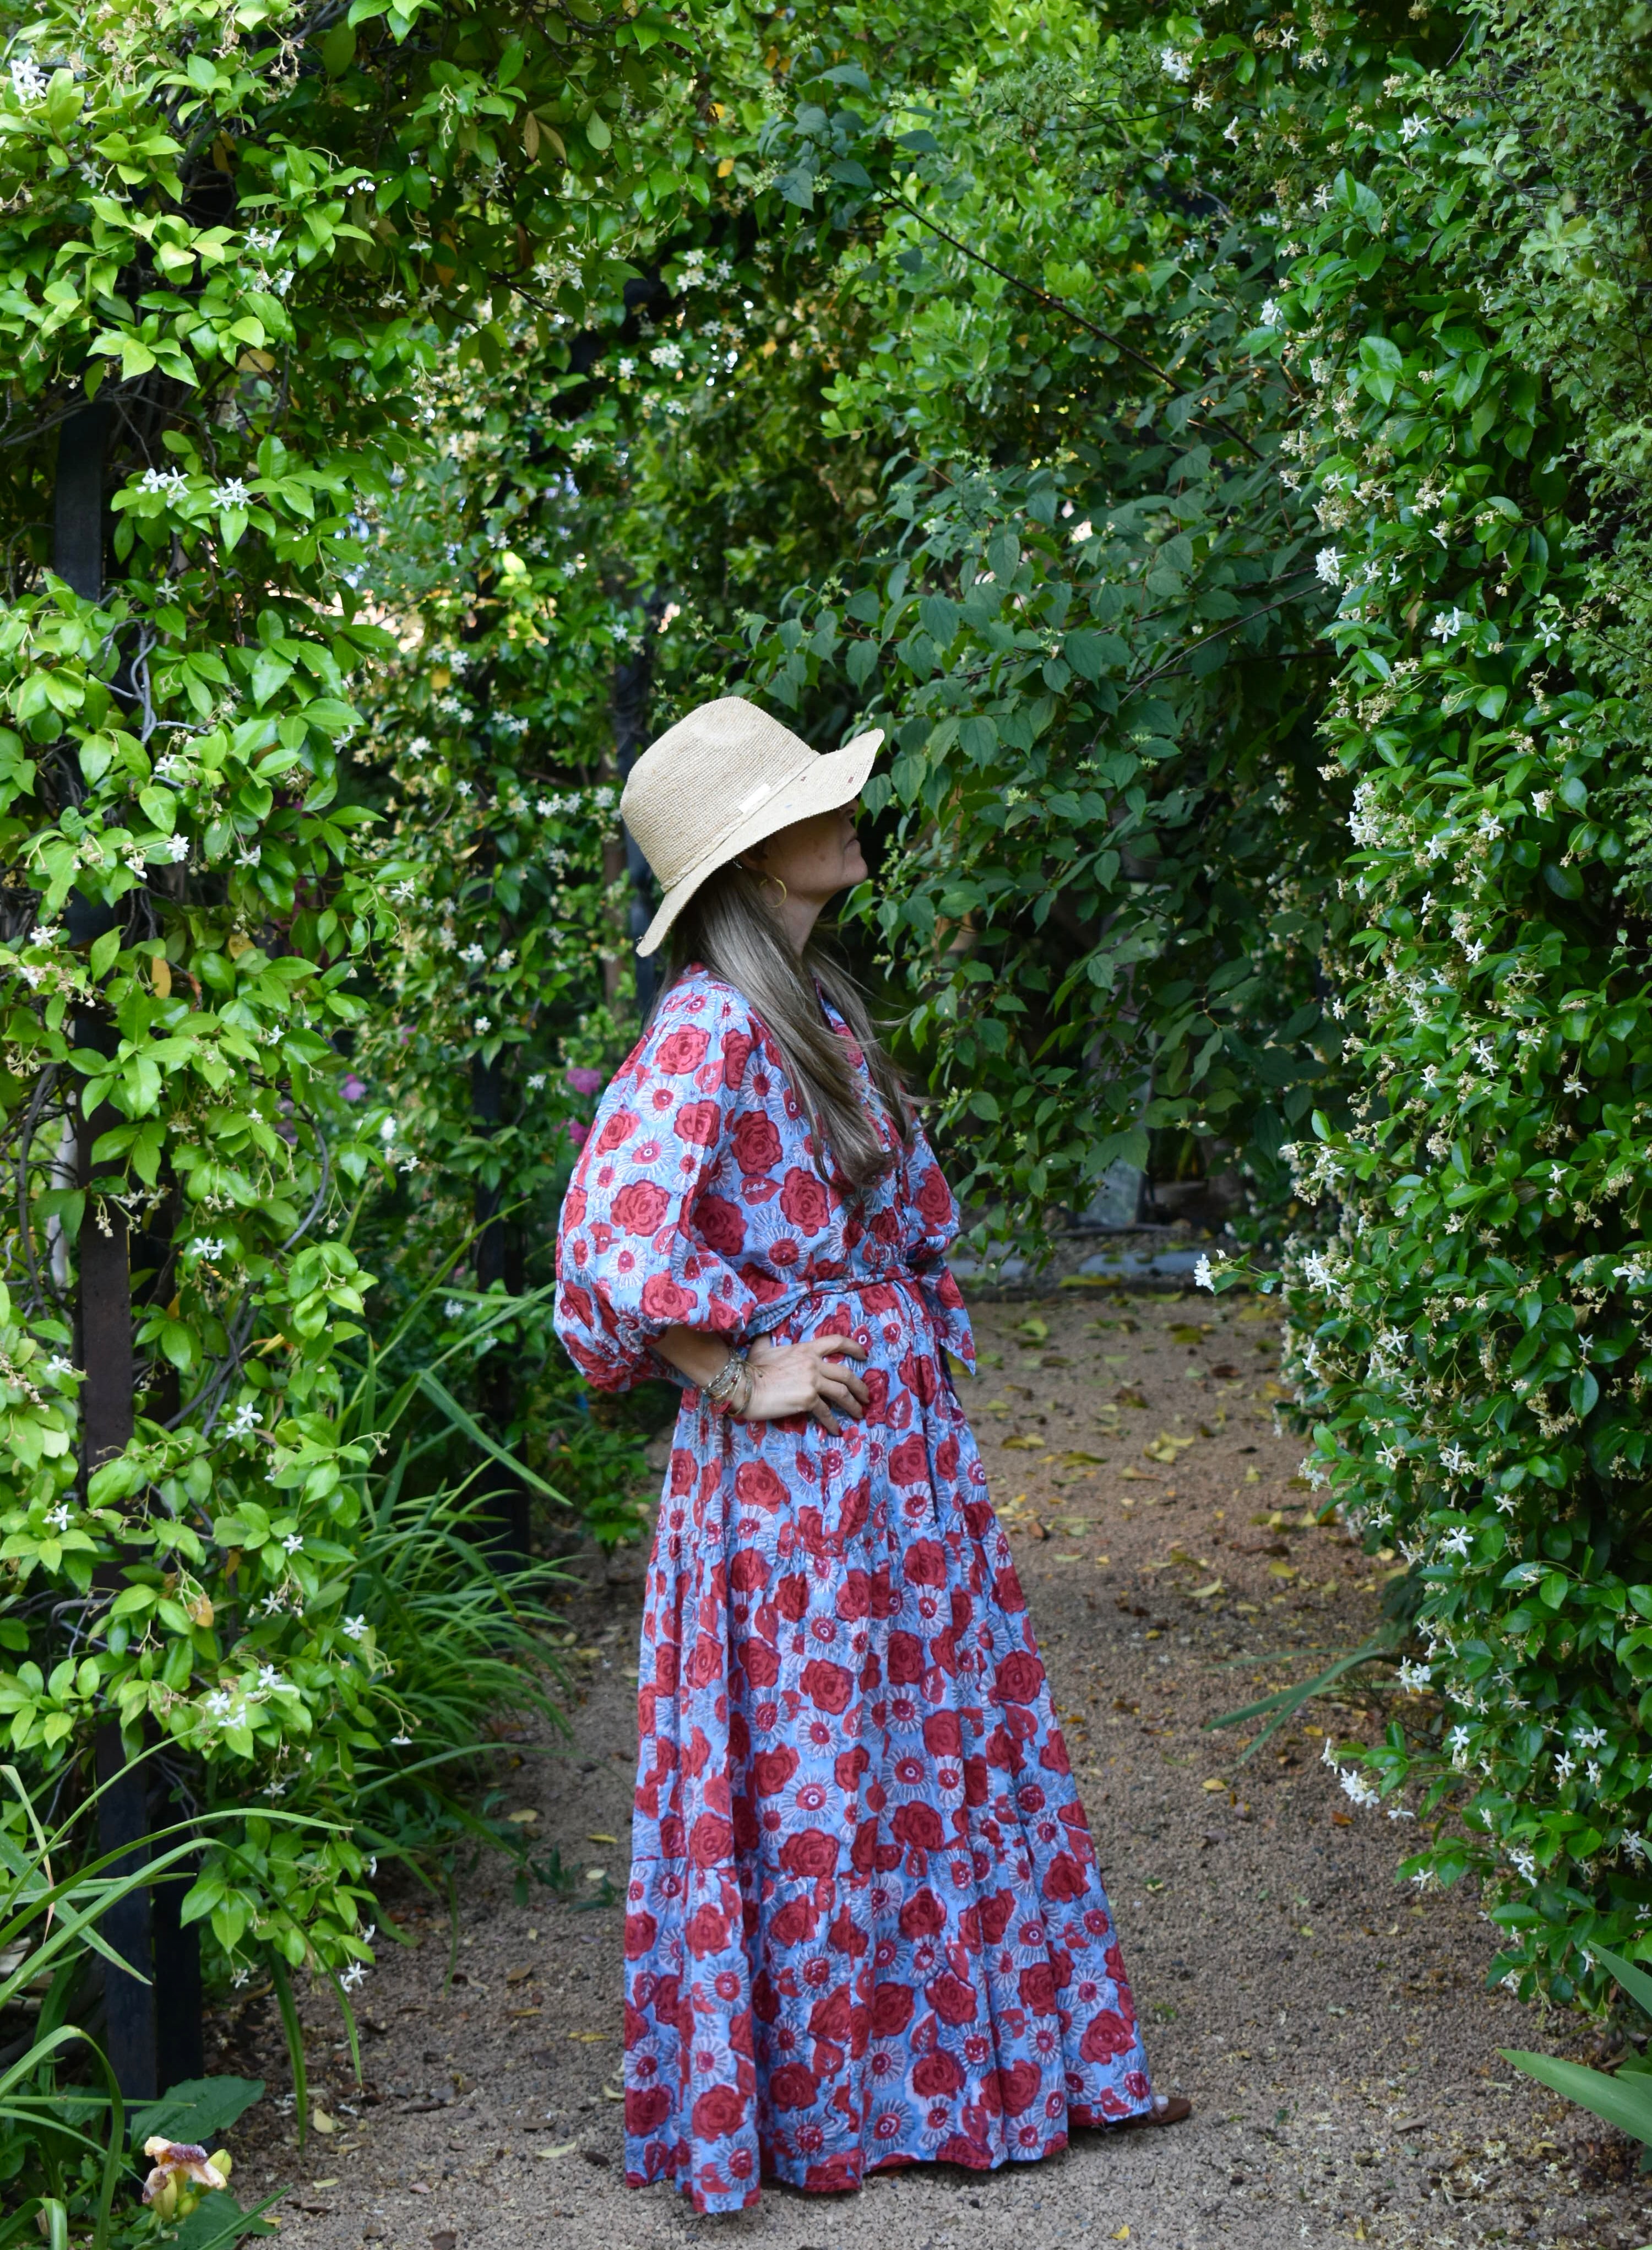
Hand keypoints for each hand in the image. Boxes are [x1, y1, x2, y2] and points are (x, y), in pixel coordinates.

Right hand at [741, 1332, 869, 1434]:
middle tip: (866, 1396)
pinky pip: (826, 1413)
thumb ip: (768, 1341)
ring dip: (853, 1405)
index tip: (864, 1355)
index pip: (836, 1342)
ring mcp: (812, 1381)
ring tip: (858, 1414)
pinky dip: (832, 1423)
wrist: (745, 1386)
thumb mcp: (762, 1348)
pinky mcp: (808, 1400)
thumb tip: (764, 1334)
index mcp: (806, 1349)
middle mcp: (813, 1363)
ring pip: (842, 1393)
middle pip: (846, 1374)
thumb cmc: (752, 1368)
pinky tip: (837, 1430)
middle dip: (860, 1386)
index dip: (854, 1348)